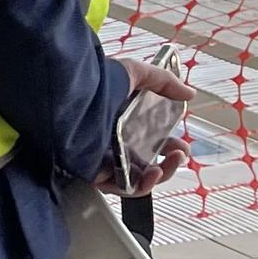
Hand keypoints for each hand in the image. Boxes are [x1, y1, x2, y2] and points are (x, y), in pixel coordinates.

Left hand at [96, 57, 196, 197]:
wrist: (68, 94)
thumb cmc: (96, 80)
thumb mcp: (133, 72)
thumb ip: (163, 81)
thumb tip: (189, 93)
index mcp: (122, 120)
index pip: (150, 141)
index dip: (170, 146)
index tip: (182, 145)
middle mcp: (113, 139)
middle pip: (147, 162)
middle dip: (170, 163)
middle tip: (179, 155)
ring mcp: (104, 156)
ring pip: (137, 178)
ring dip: (159, 176)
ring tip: (167, 164)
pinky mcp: (94, 170)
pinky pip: (121, 186)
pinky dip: (140, 186)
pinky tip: (152, 174)